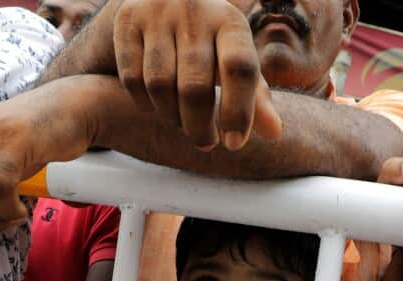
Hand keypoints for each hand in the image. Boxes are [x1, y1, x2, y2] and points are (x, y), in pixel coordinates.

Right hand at [112, 0, 281, 149]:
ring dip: (172, 117)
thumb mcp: (238, 61)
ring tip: (183, 124)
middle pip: (195, 86)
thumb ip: (257, 96)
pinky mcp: (127, 19)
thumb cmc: (213, 42)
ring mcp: (157, 13)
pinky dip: (145, 102)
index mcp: (230, 22)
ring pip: (159, 84)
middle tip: (206, 143)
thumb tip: (275, 133)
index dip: (238, 112)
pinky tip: (158, 106)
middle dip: (200, 126)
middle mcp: (194, 11)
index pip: (239, 69)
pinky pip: (132, 77)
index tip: (234, 144)